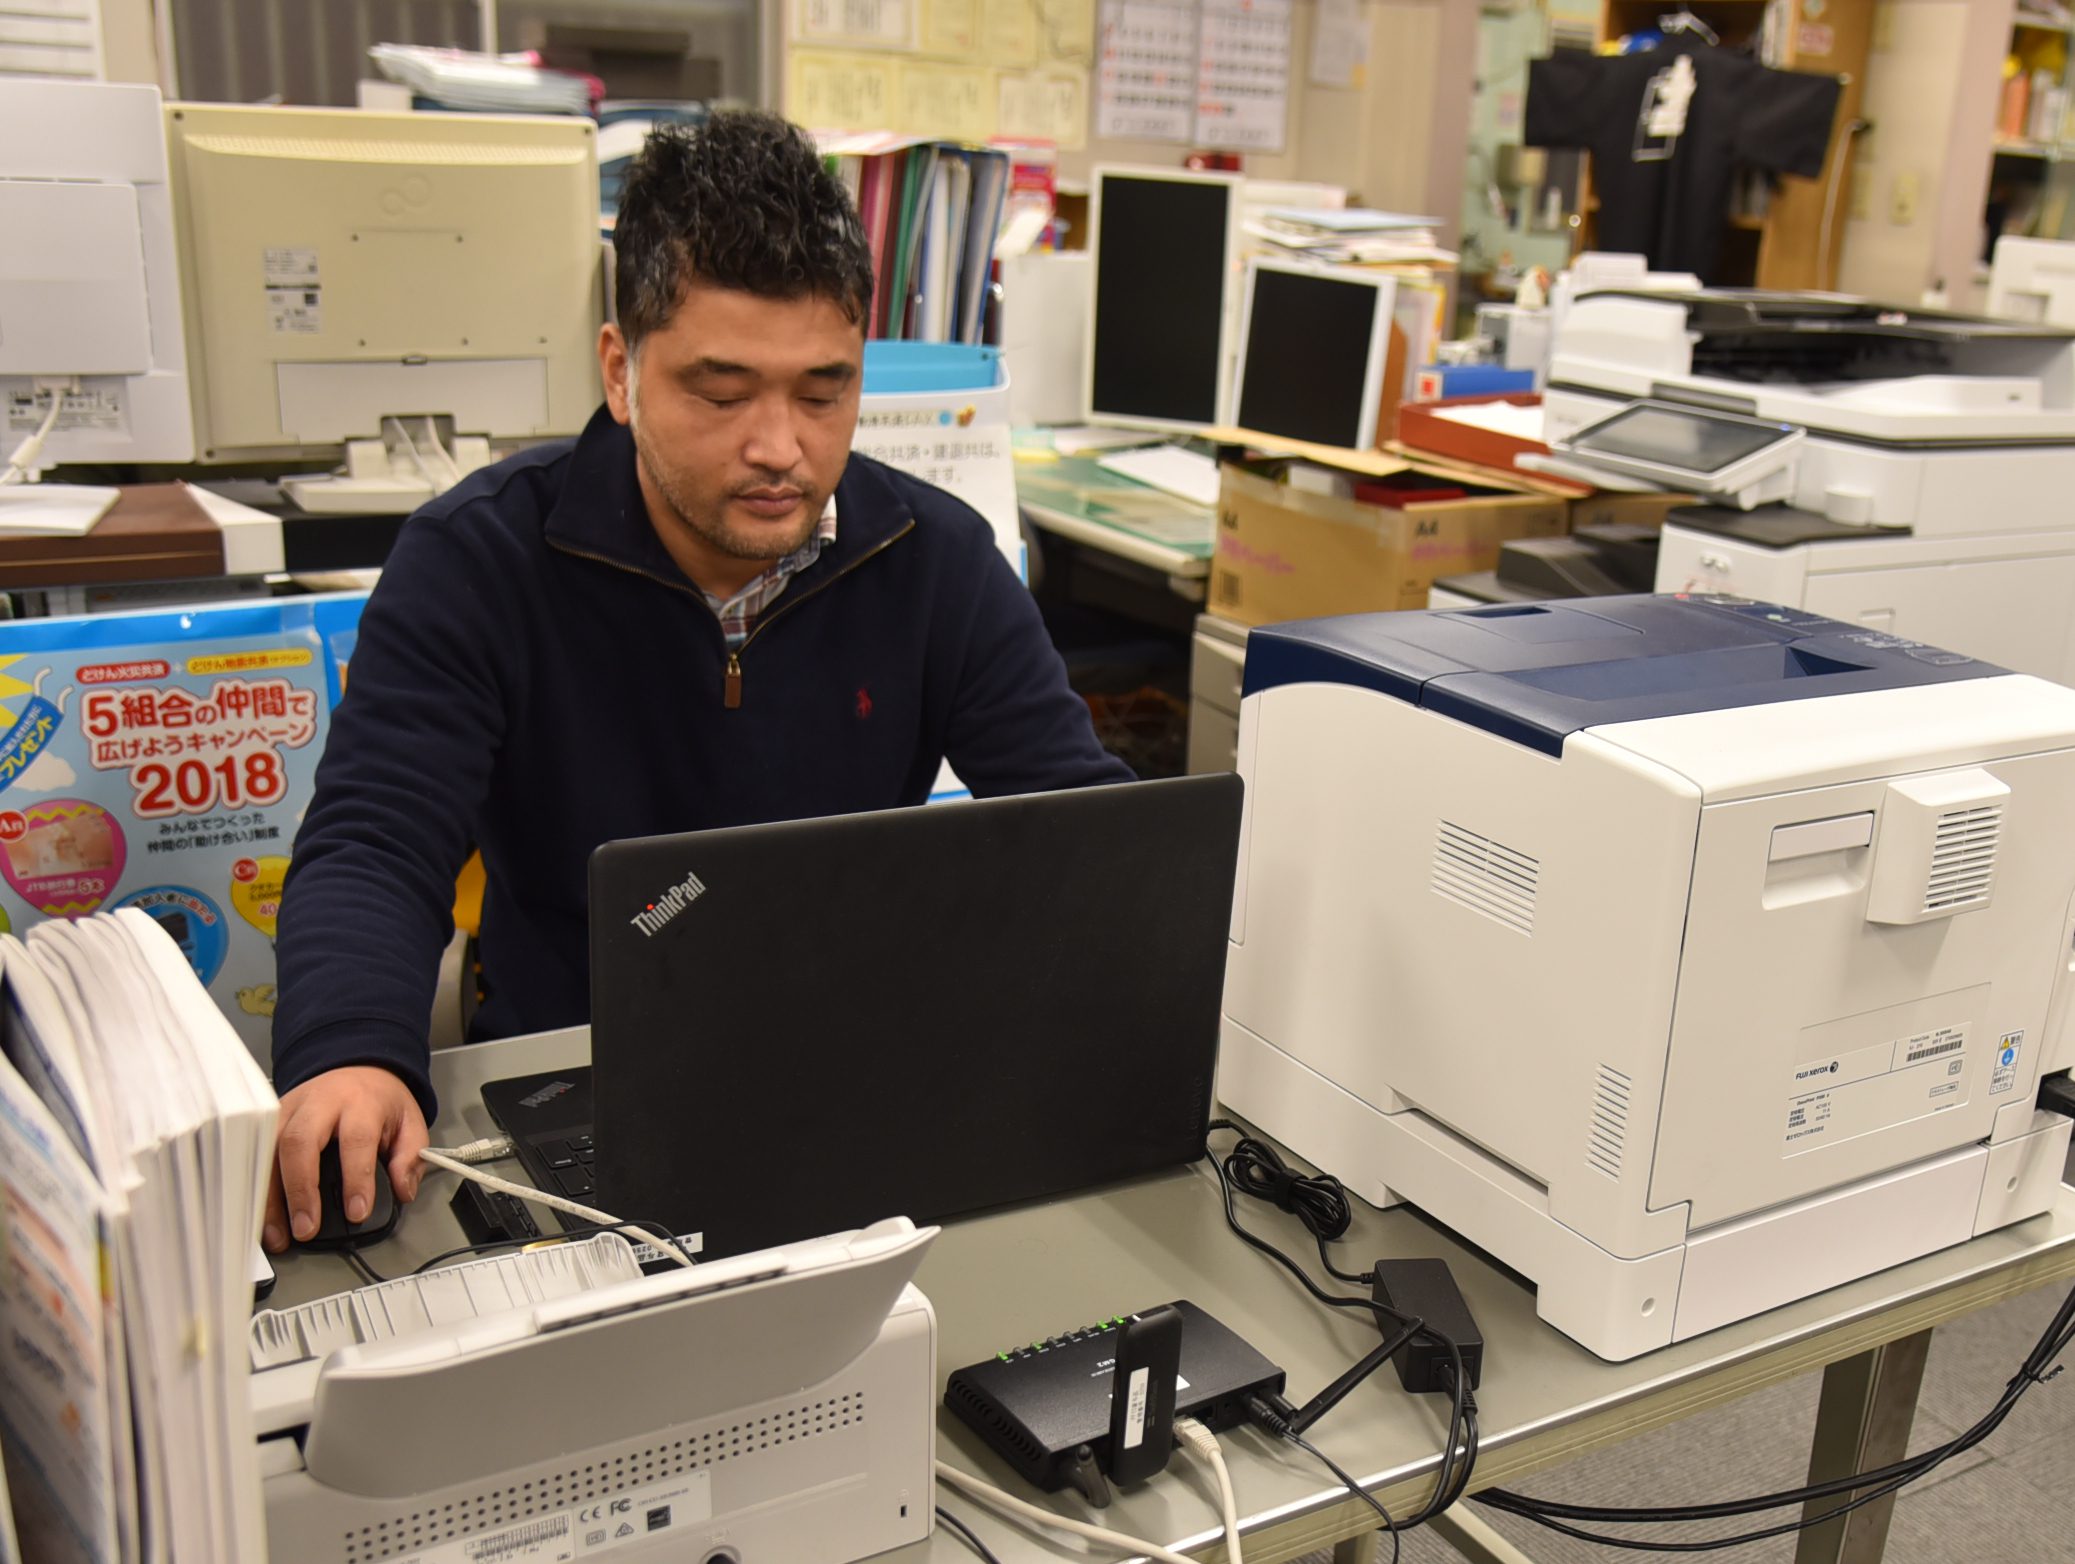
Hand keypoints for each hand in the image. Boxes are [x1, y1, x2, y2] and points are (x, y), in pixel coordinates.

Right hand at [264, 1066, 429, 1251]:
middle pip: (300, 1141)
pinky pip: (255, 1153)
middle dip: (300, 1189)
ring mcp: (289, 1109)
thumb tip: (403, 1191)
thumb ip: (410, 1157)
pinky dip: (256, 1187)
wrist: (357, 1067)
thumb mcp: (409, 1122)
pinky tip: (260, 1216)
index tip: (357, 1213)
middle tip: (306, 1229)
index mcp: (361, 1102)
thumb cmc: (380, 1100)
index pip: (357, 1139)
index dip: (356, 1178)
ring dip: (270, 1196)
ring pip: (269, 1149)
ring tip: (278, 1235)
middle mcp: (319, 1102)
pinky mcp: (270, 1119)